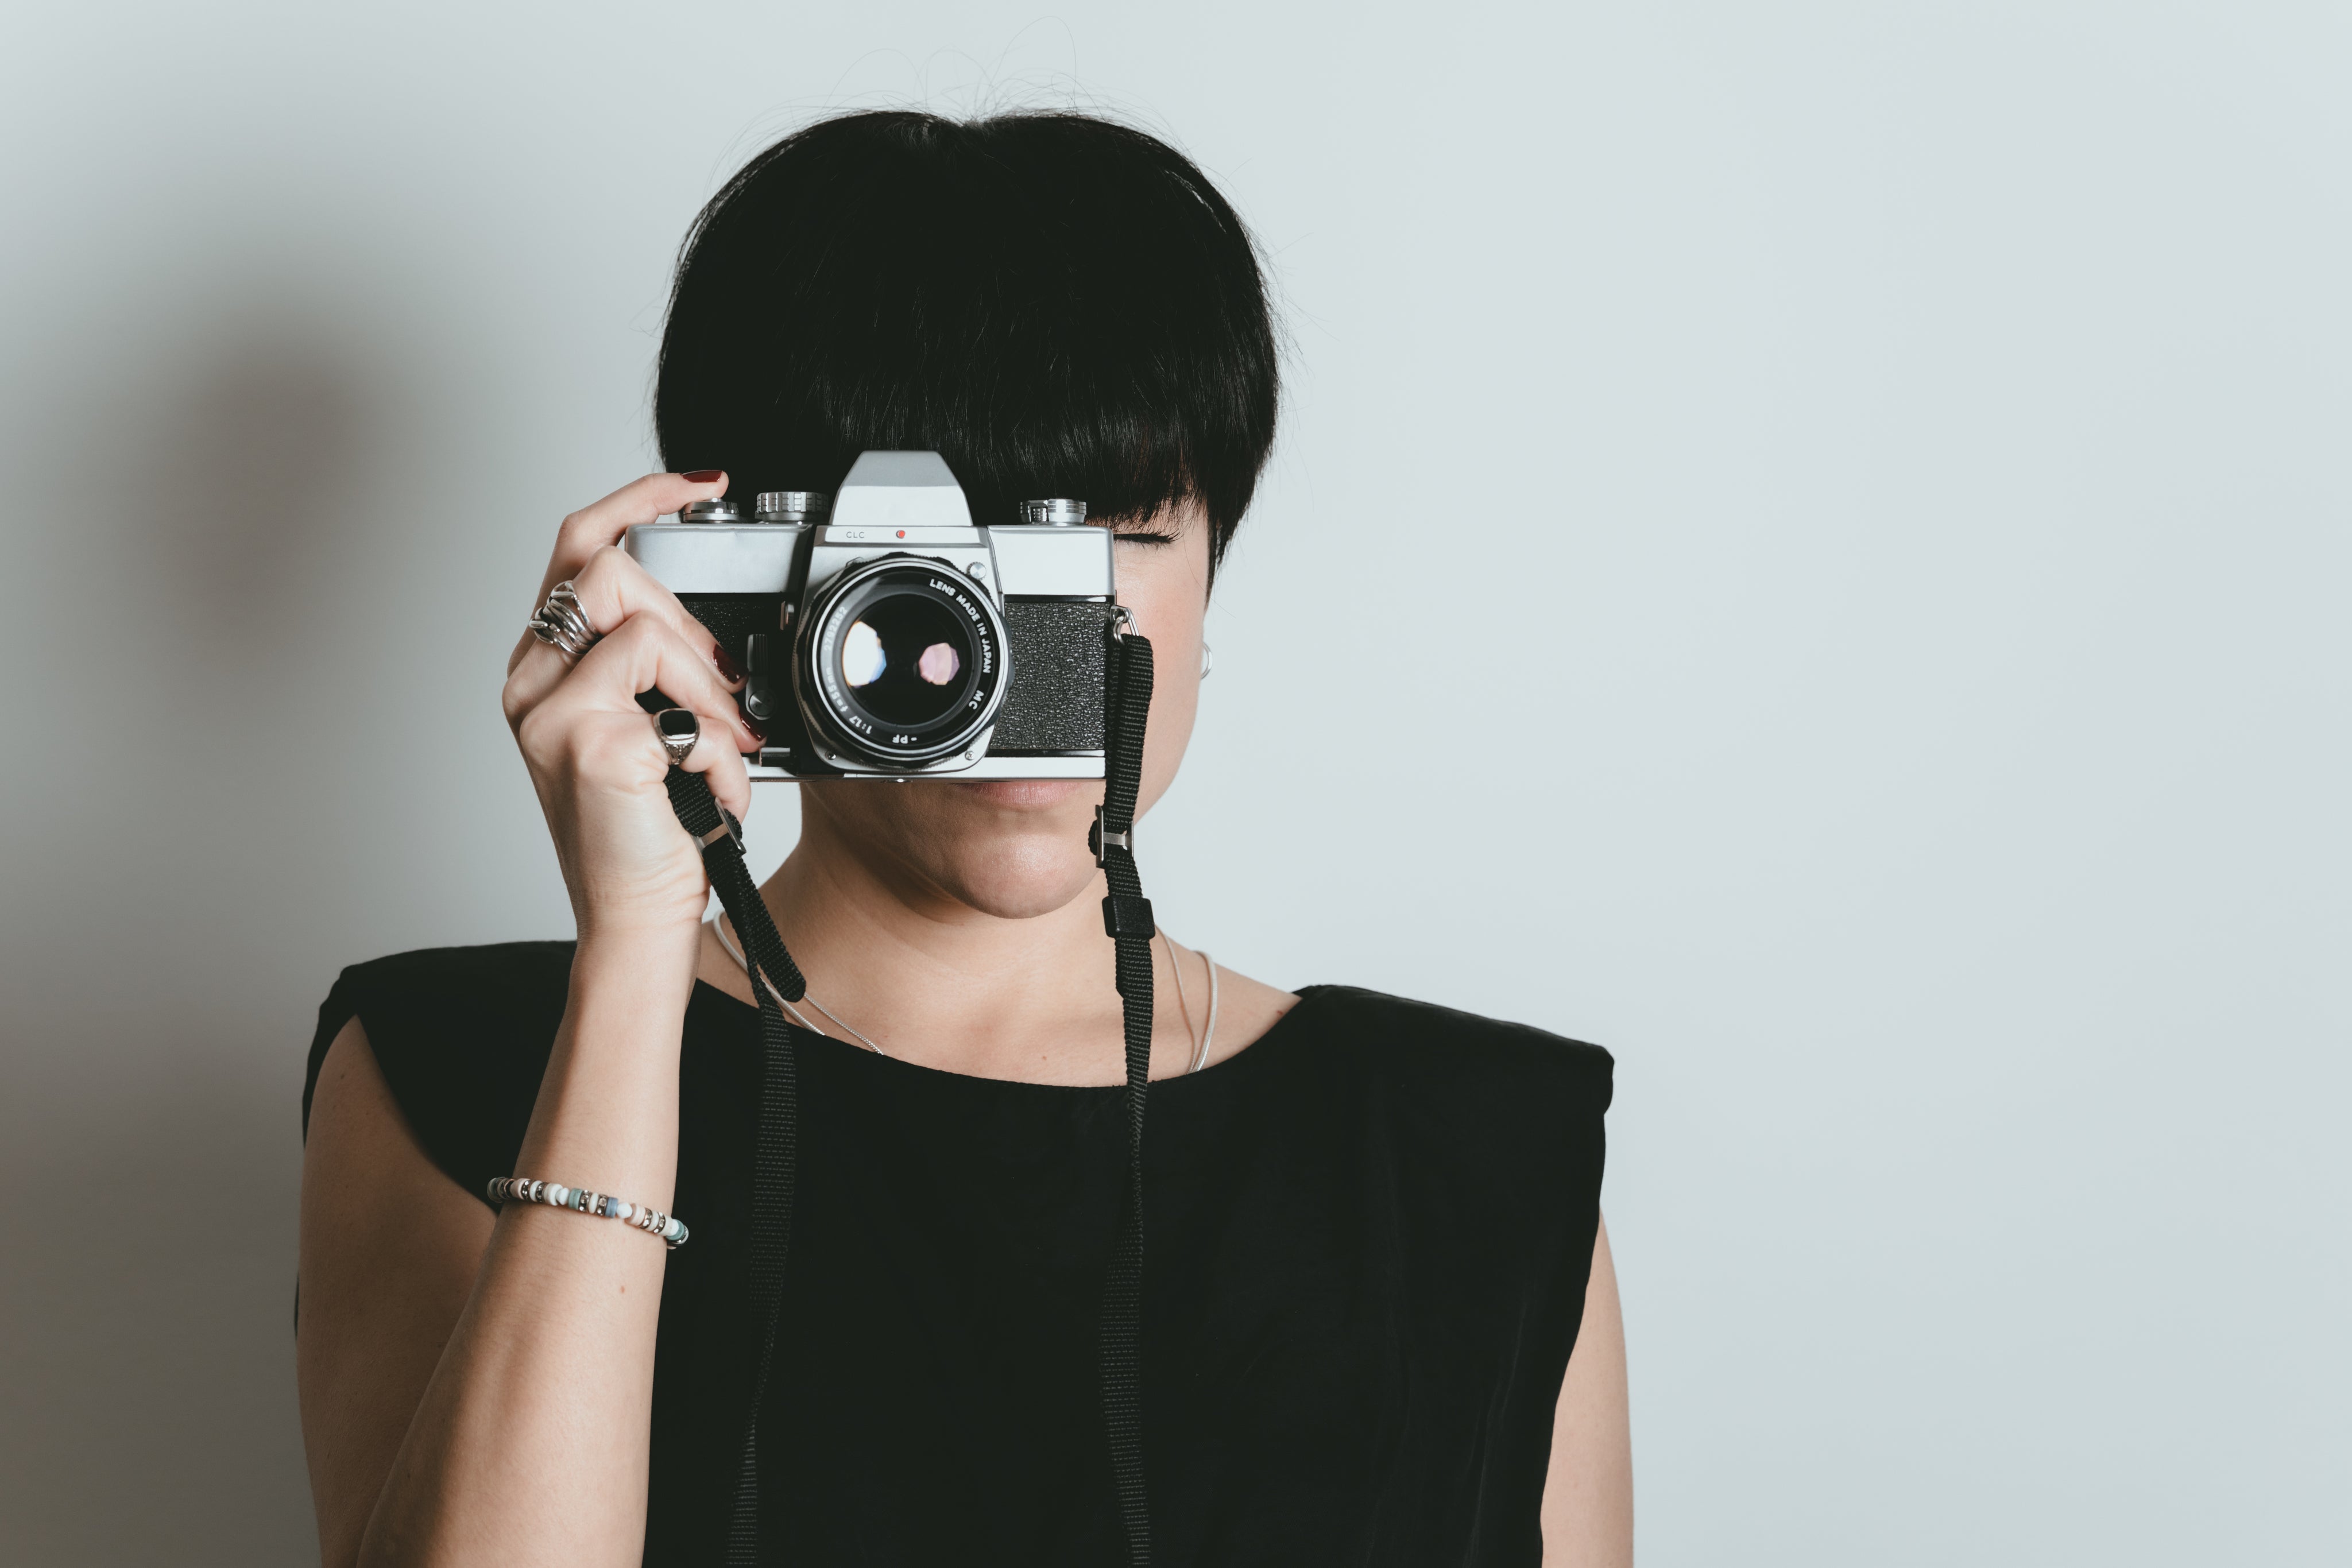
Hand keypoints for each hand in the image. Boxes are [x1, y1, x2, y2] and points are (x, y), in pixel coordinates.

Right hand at [502, 472, 763, 941]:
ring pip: (646, 626)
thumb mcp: (655, 730)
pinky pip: (679, 704)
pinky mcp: (589, 743)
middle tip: (724, 690)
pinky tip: (711, 788)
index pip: (578, 546)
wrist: (637, 916)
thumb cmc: (651, 829)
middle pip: (609, 569)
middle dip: (690, 622)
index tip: (700, 485)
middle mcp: (531, 683)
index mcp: (545, 671)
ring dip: (709, 686)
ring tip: (724, 746)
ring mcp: (550, 712)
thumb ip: (661, 672)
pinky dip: (717, 748)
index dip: (637, 498)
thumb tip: (718, 637)